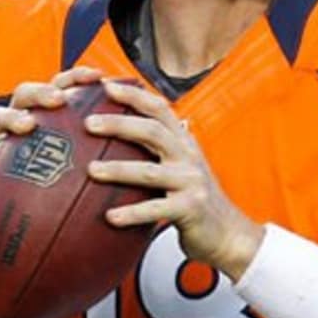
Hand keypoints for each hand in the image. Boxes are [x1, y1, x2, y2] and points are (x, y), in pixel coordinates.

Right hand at [0, 66, 104, 215]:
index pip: (59, 88)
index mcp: (44, 118)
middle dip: (42, 92)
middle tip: (59, 100)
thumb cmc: (46, 188)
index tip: (98, 76)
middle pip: (25, 93)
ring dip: (11, 118)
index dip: (76, 78)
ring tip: (27, 125)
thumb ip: (99, 159)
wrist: (2, 211)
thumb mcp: (73, 172)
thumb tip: (141, 158)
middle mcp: (18, 121)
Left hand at [85, 80, 263, 279]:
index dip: (134, 94)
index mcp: (183, 141)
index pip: (159, 108)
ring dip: (118, 169)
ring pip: (150, 171)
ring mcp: (191, 182)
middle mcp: (188, 156)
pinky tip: (110, 216)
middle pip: (152, 131)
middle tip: (88, 123)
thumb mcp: (181, 165)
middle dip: (119, 124)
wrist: (229, 232)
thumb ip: (158, 148)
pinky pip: (156, 209)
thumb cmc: (194, 197)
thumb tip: (122, 128)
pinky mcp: (190, 209)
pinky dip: (132, 213)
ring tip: (91, 169)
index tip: (105, 86)